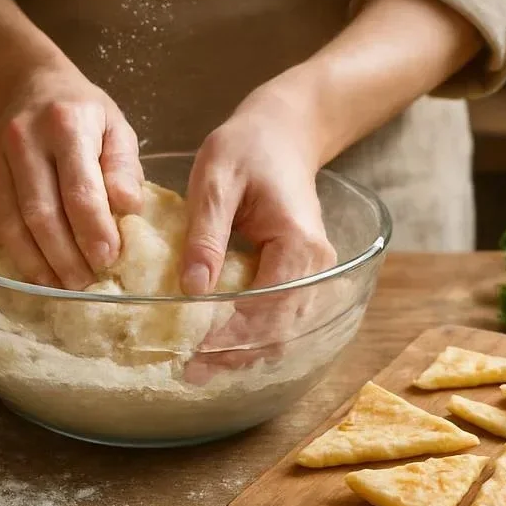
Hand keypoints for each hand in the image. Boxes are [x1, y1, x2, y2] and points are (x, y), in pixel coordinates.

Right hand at [0, 63, 143, 289]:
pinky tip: (32, 268)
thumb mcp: (116, 127)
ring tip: (59, 285)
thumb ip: (124, 168)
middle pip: (42, 212)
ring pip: (12, 222)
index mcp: (67, 125)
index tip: (108, 258)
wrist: (31, 84)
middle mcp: (25, 139)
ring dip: (36, 261)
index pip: (79, 190)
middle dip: (64, 256)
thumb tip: (129, 209)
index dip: (93, 230)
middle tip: (85, 282)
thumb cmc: (83, 113)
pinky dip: (12, 249)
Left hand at [181, 74, 338, 384]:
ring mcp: (313, 275)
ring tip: (198, 367)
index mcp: (299, 244)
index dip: (232, 336)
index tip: (193, 353)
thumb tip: (193, 289)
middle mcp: (316, 267)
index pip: (268, 307)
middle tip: (189, 371)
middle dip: (235, 354)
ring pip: (282, 331)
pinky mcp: (299, 277)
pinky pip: (278, 317)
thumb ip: (206, 234)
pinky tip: (216, 345)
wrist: (283, 133)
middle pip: (280, 330)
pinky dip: (250, 336)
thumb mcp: (216, 179)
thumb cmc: (247, 149)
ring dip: (243, 351)